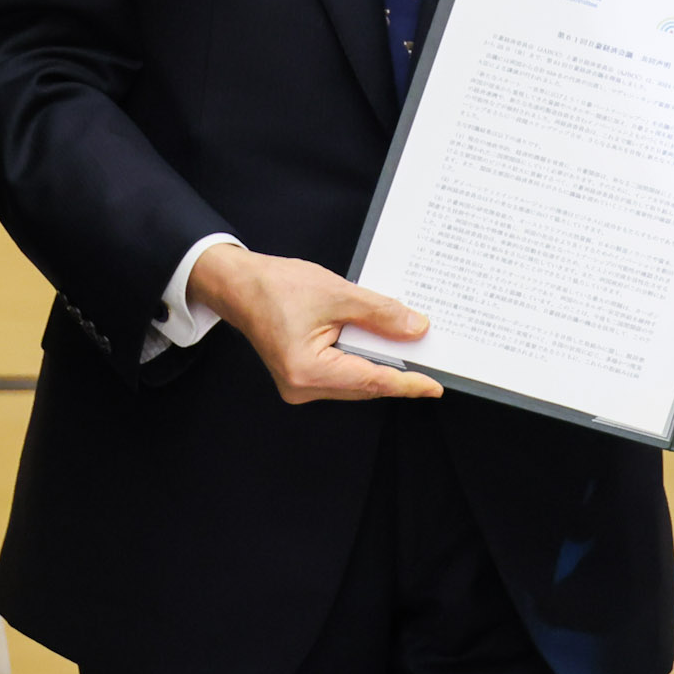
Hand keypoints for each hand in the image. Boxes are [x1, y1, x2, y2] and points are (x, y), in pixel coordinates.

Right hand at [186, 244, 442, 404]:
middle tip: (431, 357)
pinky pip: (343, 373)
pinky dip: (363, 360)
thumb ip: (380, 313)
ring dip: (381, 365)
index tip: (434, 387)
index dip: (407, 384)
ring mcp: (300, 386)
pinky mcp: (302, 376)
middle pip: (365, 385)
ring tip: (410, 346)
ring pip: (355, 381)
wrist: (239, 285)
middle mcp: (302, 387)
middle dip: (398, 371)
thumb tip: (416, 330)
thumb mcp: (337, 293)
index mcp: (307, 371)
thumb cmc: (276, 287)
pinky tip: (380, 344)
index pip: (371, 382)